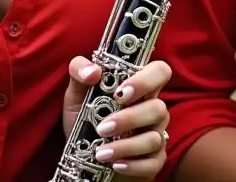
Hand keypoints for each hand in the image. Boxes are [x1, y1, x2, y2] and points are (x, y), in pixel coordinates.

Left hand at [61, 56, 171, 176]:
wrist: (82, 158)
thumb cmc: (85, 121)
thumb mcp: (76, 96)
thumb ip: (78, 72)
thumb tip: (93, 71)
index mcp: (139, 89)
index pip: (160, 72)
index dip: (146, 80)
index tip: (120, 93)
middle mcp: (152, 109)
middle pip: (159, 107)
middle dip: (129, 119)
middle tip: (103, 127)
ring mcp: (155, 135)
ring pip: (154, 138)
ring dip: (126, 146)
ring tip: (101, 152)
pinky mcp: (153, 161)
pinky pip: (152, 164)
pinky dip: (133, 165)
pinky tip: (115, 164)